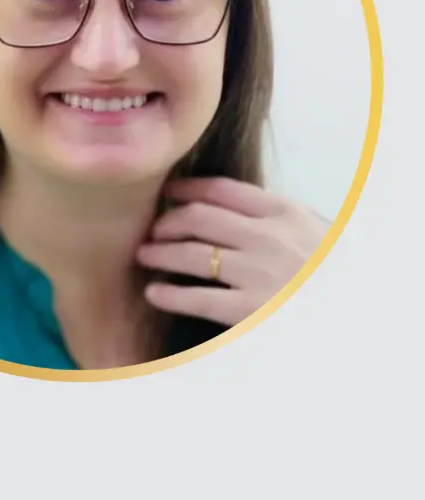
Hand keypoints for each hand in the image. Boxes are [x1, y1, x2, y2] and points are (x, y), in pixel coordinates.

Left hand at [137, 177, 328, 326]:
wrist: (355, 310)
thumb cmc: (332, 269)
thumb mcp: (315, 231)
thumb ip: (277, 218)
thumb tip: (233, 206)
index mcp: (284, 212)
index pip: (221, 190)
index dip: (187, 188)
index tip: (168, 191)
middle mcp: (268, 237)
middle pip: (199, 218)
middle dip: (168, 221)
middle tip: (151, 229)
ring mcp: (259, 274)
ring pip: (193, 255)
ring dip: (161, 253)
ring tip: (144, 255)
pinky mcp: (253, 311)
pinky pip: (200, 299)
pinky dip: (171, 295)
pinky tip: (155, 294)